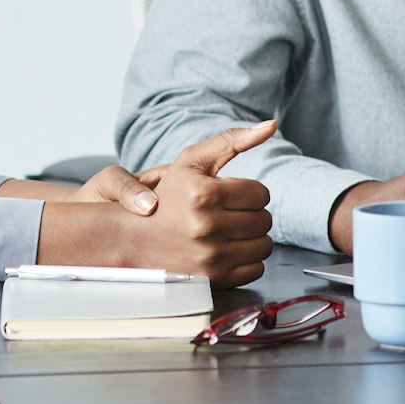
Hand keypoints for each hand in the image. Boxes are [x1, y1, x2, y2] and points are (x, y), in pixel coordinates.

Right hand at [38, 121, 276, 286]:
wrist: (133, 238)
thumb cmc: (166, 196)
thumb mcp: (191, 161)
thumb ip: (232, 140)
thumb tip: (271, 125)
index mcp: (203, 194)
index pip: (261, 193)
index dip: (248, 192)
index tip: (231, 194)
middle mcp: (207, 226)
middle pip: (264, 220)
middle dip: (250, 214)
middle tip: (228, 212)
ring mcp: (210, 256)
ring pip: (264, 246)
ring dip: (251, 237)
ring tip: (228, 230)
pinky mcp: (213, 278)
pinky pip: (256, 269)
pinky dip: (246, 260)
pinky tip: (225, 249)